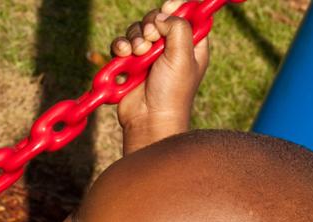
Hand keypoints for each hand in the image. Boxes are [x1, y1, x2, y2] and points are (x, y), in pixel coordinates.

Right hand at [109, 2, 212, 154]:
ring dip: (135, 37)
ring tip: (138, 53)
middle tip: (152, 38)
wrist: (149, 119)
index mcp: (191, 45)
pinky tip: (124, 55)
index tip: (169, 6)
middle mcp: (170, 48)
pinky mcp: (130, 64)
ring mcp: (149, 56)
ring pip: (138, 30)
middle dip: (151, 24)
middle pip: (158, 18)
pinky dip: (121, 46)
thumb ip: (177, 27)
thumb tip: (162, 15)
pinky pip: (122, 44)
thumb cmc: (172, 92)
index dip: (178, 7)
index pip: (187, 15)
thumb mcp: (183, 56)